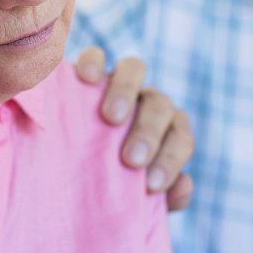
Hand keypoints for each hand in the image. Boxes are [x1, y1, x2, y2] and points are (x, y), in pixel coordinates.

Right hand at [75, 46, 194, 210]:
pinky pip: (94, 55)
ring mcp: (118, 81)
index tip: (151, 186)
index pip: (181, 138)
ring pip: (134, 69)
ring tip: (111, 118)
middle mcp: (146, 101)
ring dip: (126, 91)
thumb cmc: (108, 182)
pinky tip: (86, 78)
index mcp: (166, 130)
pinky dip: (93, 62)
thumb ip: (163, 197)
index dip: (172, 160)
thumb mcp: (132, 195)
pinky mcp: (88, 69)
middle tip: (132, 160)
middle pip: (160, 104)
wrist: (69, 162)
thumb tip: (183, 187)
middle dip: (149, 132)